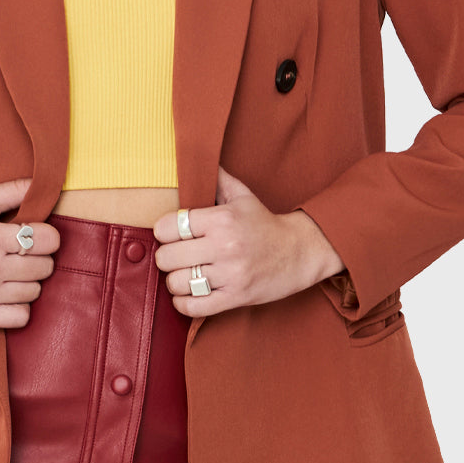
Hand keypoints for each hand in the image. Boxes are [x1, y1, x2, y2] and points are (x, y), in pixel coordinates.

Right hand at [0, 178, 59, 327]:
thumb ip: (10, 190)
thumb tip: (42, 183)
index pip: (49, 240)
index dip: (47, 236)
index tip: (34, 236)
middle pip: (45, 267)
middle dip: (38, 258)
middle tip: (20, 255)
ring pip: (35, 292)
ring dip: (28, 282)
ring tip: (10, 273)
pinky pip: (21, 317)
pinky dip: (19, 307)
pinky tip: (5, 294)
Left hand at [152, 166, 344, 317]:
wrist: (299, 252)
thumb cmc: (265, 224)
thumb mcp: (243, 196)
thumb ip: (217, 178)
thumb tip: (198, 156)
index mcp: (222, 219)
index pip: (168, 226)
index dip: (164, 231)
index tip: (171, 233)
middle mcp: (225, 247)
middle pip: (167, 257)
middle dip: (167, 257)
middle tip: (176, 255)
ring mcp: (230, 275)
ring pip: (177, 282)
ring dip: (176, 280)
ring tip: (185, 274)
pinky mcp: (235, 298)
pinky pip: (193, 306)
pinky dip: (184, 302)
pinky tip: (190, 293)